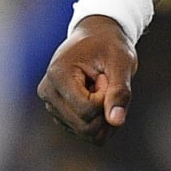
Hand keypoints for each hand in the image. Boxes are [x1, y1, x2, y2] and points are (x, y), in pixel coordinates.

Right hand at [37, 16, 136, 144]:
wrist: (96, 37)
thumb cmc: (109, 45)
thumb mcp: (121, 62)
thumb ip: (120, 91)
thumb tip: (116, 121)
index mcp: (58, 75)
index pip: (87, 110)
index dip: (107, 97)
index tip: (106, 75)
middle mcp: (48, 92)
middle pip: (85, 126)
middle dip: (105, 110)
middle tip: (106, 83)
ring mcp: (51, 105)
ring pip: (85, 133)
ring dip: (103, 116)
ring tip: (101, 88)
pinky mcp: (59, 114)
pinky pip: (84, 132)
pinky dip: (98, 120)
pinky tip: (98, 98)